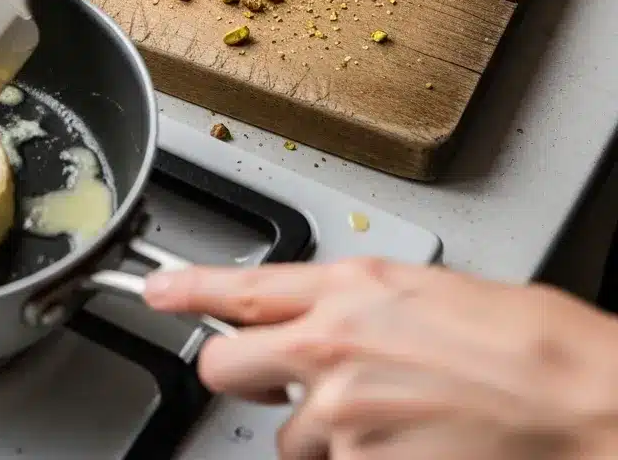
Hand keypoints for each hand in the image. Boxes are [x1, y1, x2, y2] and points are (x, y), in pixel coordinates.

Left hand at [144, 258, 617, 458]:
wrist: (573, 395)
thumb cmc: (517, 337)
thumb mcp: (420, 288)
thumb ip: (349, 299)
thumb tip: (316, 312)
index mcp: (347, 288)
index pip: (239, 286)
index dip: (186, 289)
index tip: (155, 291)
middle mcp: (330, 348)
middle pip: (226, 365)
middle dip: (241, 372)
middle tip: (274, 378)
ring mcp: (342, 415)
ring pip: (286, 434)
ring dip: (319, 429)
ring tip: (386, 414)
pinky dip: (356, 458)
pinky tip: (404, 439)